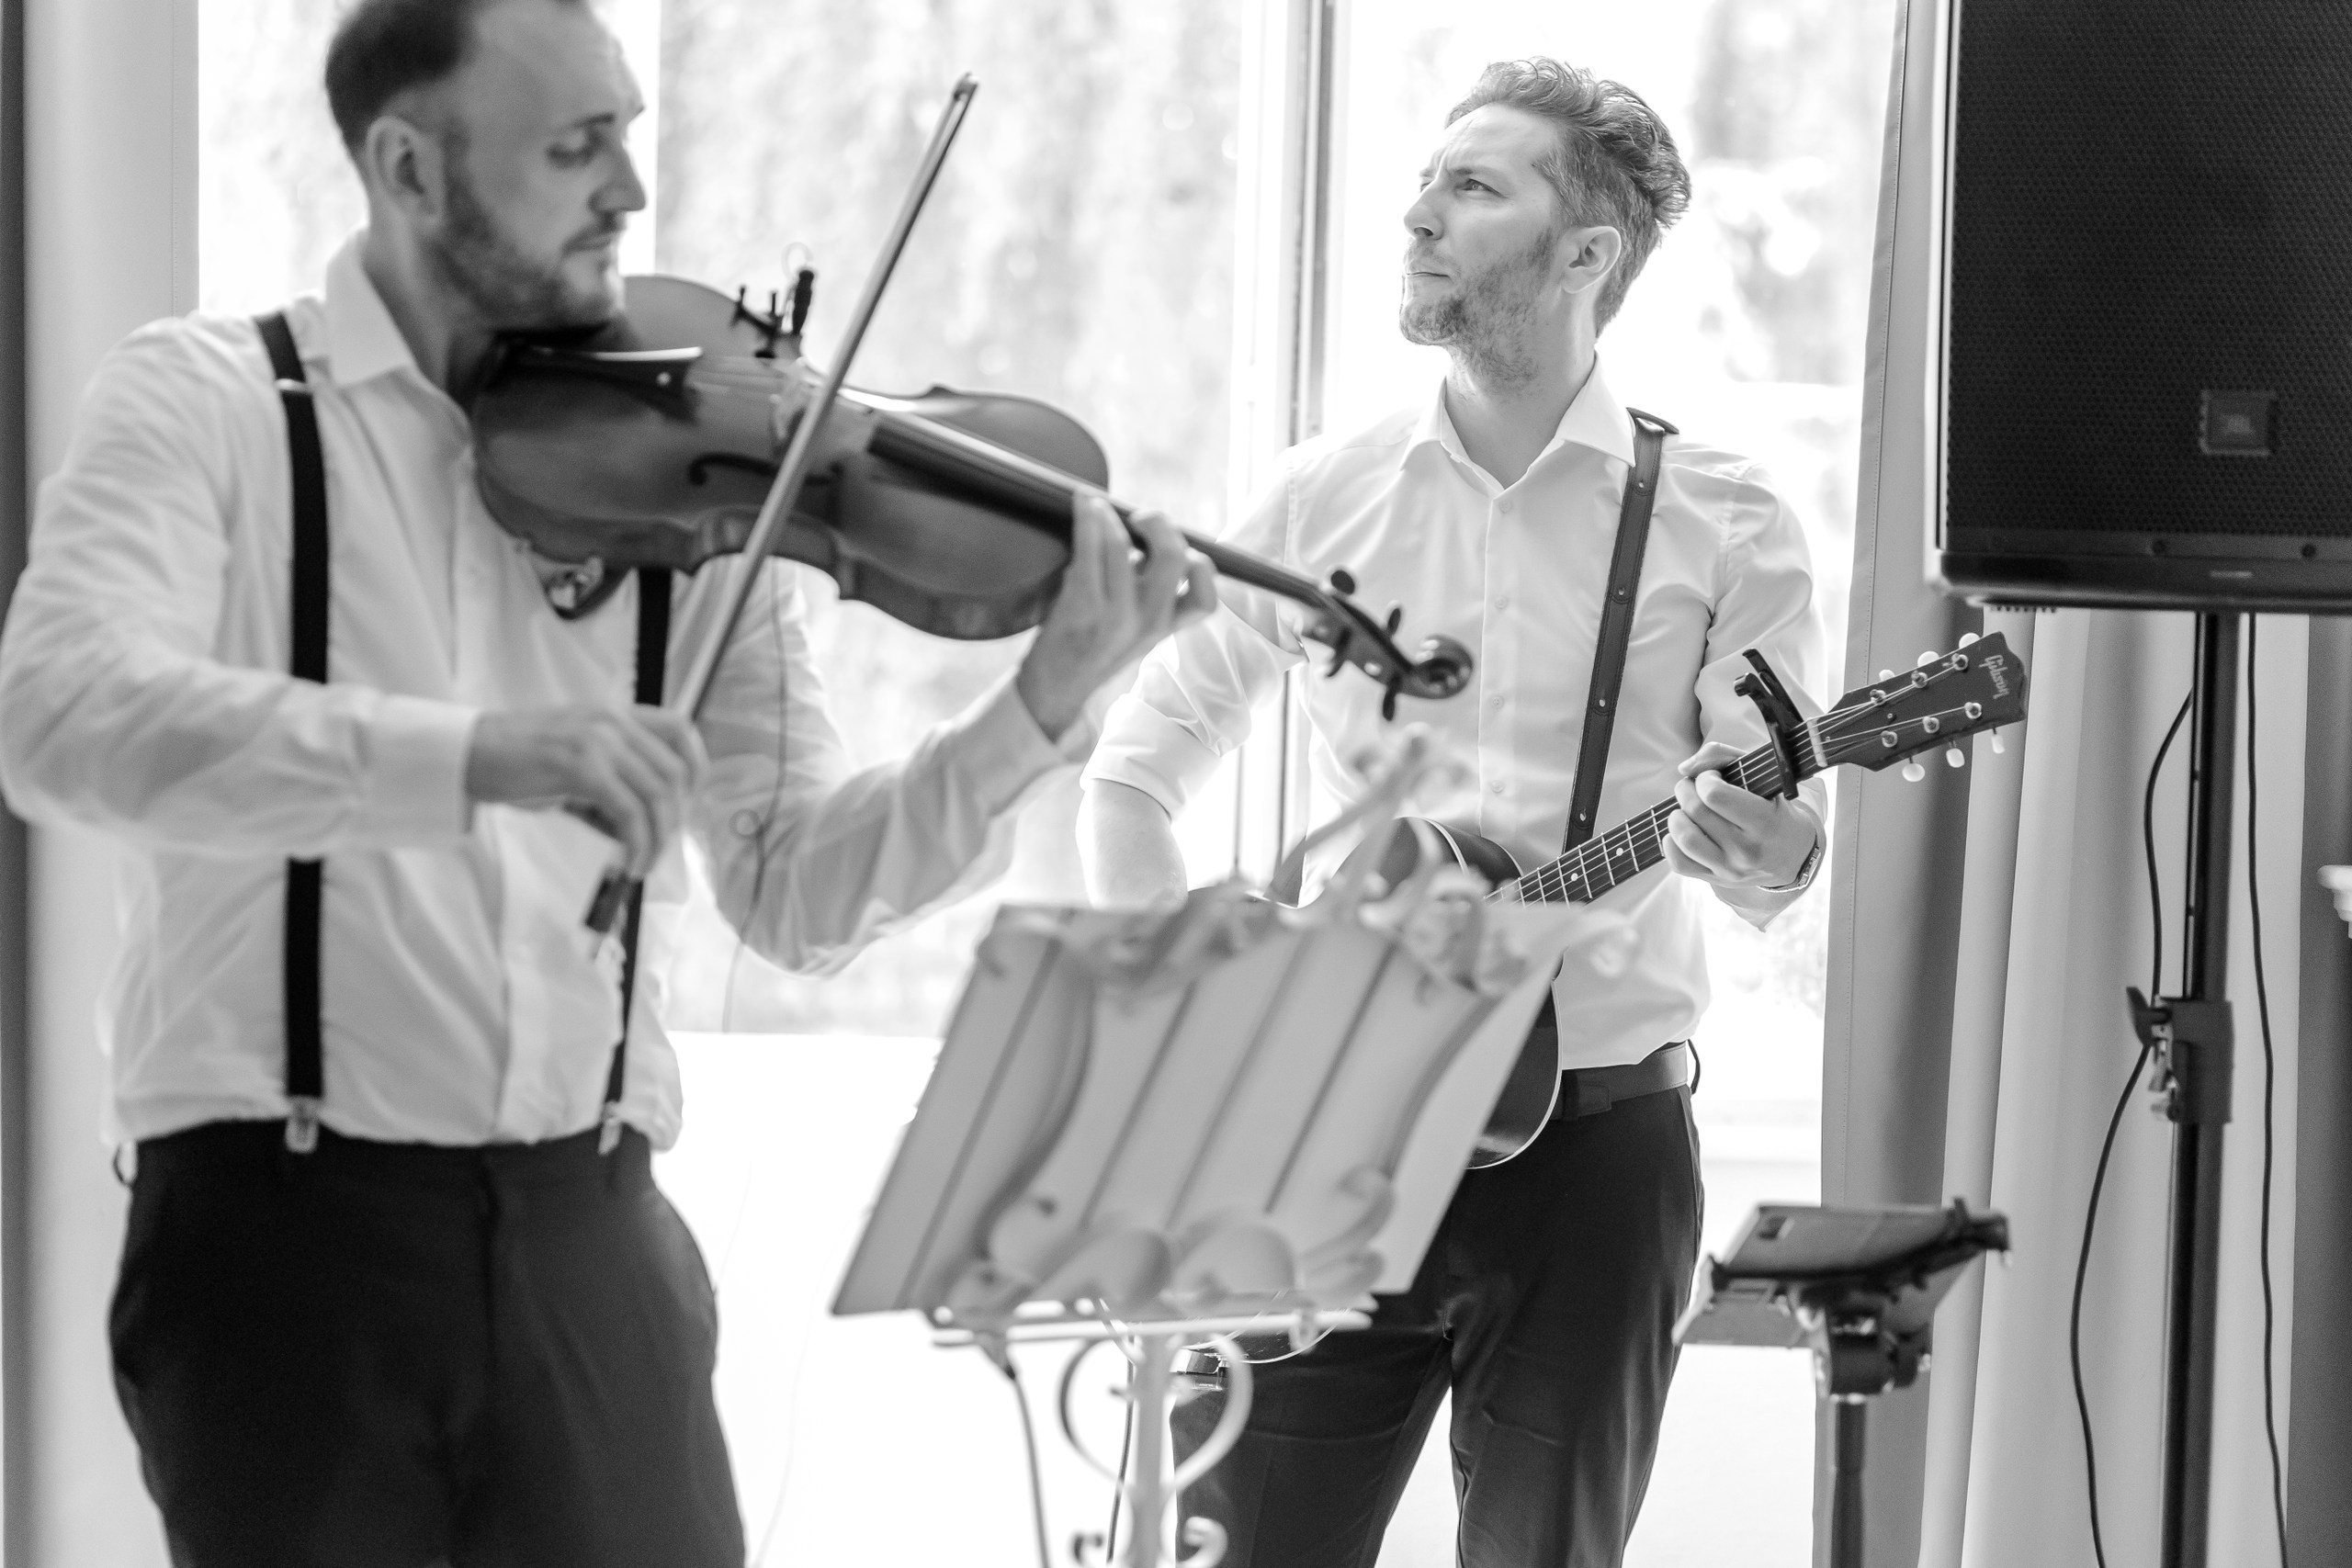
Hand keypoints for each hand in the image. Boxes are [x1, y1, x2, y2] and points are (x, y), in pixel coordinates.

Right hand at [464, 704, 707, 878]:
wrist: (468, 754)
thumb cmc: (518, 763)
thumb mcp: (575, 763)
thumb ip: (611, 784)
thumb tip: (638, 830)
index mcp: (614, 716)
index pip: (679, 728)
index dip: (696, 766)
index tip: (687, 803)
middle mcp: (612, 722)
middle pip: (674, 772)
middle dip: (674, 819)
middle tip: (657, 848)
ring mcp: (597, 741)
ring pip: (656, 795)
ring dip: (657, 838)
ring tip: (642, 864)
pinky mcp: (580, 766)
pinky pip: (628, 812)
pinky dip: (637, 843)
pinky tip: (629, 863)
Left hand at [1015, 493, 1218, 739]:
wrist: (1055, 687)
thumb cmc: (1091, 648)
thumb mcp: (1134, 629)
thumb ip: (1147, 591)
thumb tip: (1146, 539)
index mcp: (1166, 627)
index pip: (1207, 598)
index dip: (1201, 565)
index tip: (1177, 548)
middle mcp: (1149, 622)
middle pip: (1175, 556)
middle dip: (1160, 523)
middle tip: (1139, 518)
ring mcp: (1117, 615)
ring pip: (1125, 546)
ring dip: (1110, 516)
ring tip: (1097, 507)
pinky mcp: (1084, 606)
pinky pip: (1091, 548)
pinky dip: (1088, 518)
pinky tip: (1084, 505)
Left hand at [1660, 741, 1817, 889]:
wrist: (1792, 854)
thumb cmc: (1773, 808)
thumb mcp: (1762, 776)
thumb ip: (1723, 756)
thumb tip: (1684, 768)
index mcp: (1764, 821)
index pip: (1714, 795)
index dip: (1705, 778)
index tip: (1712, 778)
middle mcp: (1747, 849)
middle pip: (1696, 811)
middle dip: (1686, 790)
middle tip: (1693, 787)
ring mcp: (1730, 868)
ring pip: (1684, 837)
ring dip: (1676, 815)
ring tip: (1686, 809)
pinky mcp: (1716, 879)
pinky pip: (1679, 863)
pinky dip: (1671, 843)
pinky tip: (1683, 830)